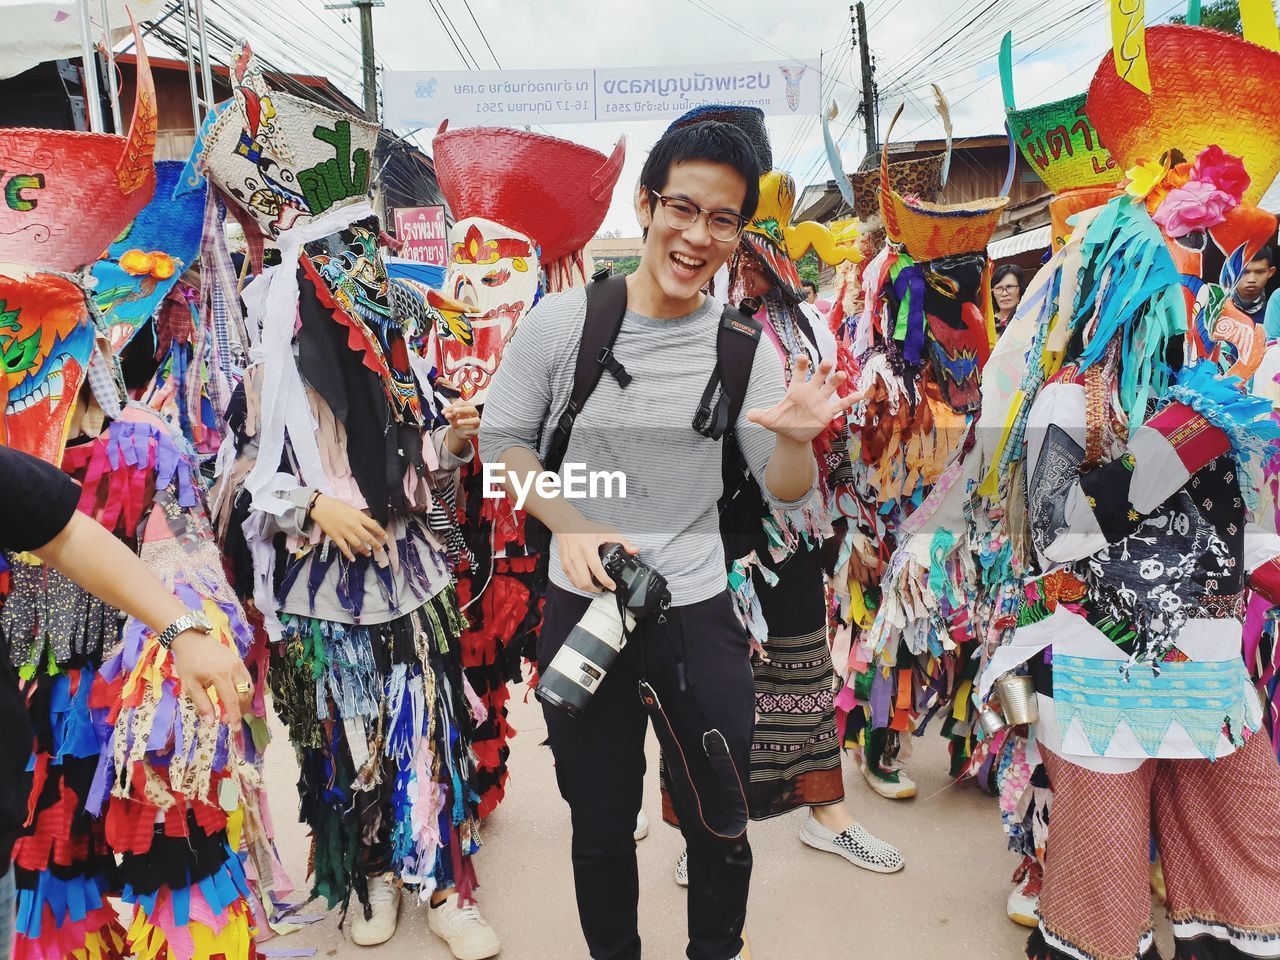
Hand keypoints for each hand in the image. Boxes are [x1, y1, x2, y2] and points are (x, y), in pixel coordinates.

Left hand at [171, 630, 252, 728]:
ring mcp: (238, 664)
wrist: (192, 639)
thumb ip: (202, 704)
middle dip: (238, 711)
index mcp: (220, 676)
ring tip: (232, 710)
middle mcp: (233, 670)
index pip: (232, 701)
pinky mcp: (239, 661)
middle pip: (243, 696)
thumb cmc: (188, 663)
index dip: (234, 716)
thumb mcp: (190, 685)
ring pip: (249, 688)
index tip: (235, 729)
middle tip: (226, 720)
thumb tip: (211, 722)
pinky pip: (248, 680)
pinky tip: (236, 697)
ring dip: (243, 702)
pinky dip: (245, 692)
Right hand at [309, 494, 388, 561]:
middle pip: (368, 537)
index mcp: (358, 516)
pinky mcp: (336, 537)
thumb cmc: (337, 506)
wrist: (321, 507)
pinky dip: (349, 554)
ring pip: (358, 544)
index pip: (374, 525)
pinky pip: (344, 548)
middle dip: (376, 544)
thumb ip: (360, 517)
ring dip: (364, 550)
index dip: (381, 532)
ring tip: (368, 554)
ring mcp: (345, 532)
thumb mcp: (352, 509)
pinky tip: (353, 559)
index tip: (386, 537)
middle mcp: (353, 525)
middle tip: (380, 549)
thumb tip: (369, 525)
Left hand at [442, 401, 480, 455]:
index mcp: (468, 407)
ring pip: (476, 420)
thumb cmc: (458, 421)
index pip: (462, 404)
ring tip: (458, 422)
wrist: (460, 432)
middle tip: (454, 411)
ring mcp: (477, 422)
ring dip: (467, 421)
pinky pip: (477, 431)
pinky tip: (465, 432)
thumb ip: (449, 415)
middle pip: (472, 409)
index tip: (445, 411)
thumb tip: (445, 413)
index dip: (453, 406)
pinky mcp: (477, 430)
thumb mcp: (452, 417)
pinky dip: (471, 431)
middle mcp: (474, 414)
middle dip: (463, 410)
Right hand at [558, 520, 638, 592]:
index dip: (605, 581)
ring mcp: (568, 561)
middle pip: (584, 581)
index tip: (612, 586)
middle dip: (595, 589)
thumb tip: (634, 550)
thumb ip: (622, 542)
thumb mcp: (606, 532)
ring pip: (577, 583)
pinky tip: (586, 580)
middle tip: (603, 588)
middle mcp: (577, 556)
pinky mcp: (564, 564)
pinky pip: (571, 580)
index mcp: (588, 549)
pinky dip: (579, 583)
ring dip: (587, 588)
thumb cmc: (585, 529)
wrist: (567, 525)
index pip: (597, 569)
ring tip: (595, 586)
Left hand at [746, 355, 862, 444]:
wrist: (792, 435)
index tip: (800, 357)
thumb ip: (760, 415)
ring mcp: (820, 401)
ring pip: (830, 387)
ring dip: (836, 381)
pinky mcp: (828, 412)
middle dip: (822, 369)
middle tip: (827, 362)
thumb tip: (748, 415)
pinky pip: (841, 404)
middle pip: (818, 376)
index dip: (799, 365)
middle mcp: (810, 391)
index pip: (798, 373)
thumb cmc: (781, 423)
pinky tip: (861, 393)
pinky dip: (850, 399)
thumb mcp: (769, 420)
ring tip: (842, 374)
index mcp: (796, 389)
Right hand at [847, 545, 880, 587]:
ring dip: (859, 579)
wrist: (851, 539)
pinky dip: (851, 575)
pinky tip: (852, 576)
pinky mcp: (847, 565)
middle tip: (868, 585)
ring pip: (857, 577)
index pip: (874, 574)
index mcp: (870, 562)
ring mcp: (854, 566)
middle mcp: (863, 566)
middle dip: (867, 583)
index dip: (875, 580)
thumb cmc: (862, 543)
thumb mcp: (871, 549)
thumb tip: (882, 564)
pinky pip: (849, 573)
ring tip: (860, 581)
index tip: (876, 584)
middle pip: (865, 579)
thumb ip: (875, 557)